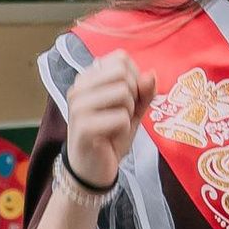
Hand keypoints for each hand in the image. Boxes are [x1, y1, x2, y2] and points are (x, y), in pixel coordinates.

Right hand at [61, 50, 154, 197]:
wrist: (93, 170)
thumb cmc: (110, 136)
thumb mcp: (132, 110)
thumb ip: (143, 91)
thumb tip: (151, 74)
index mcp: (87, 78)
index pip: (120, 58)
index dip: (134, 77)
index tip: (127, 98)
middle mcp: (78, 88)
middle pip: (123, 73)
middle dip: (133, 95)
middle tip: (122, 114)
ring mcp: (78, 107)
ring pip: (123, 93)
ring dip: (128, 113)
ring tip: (115, 126)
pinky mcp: (83, 127)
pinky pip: (121, 117)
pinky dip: (123, 129)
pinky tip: (110, 138)